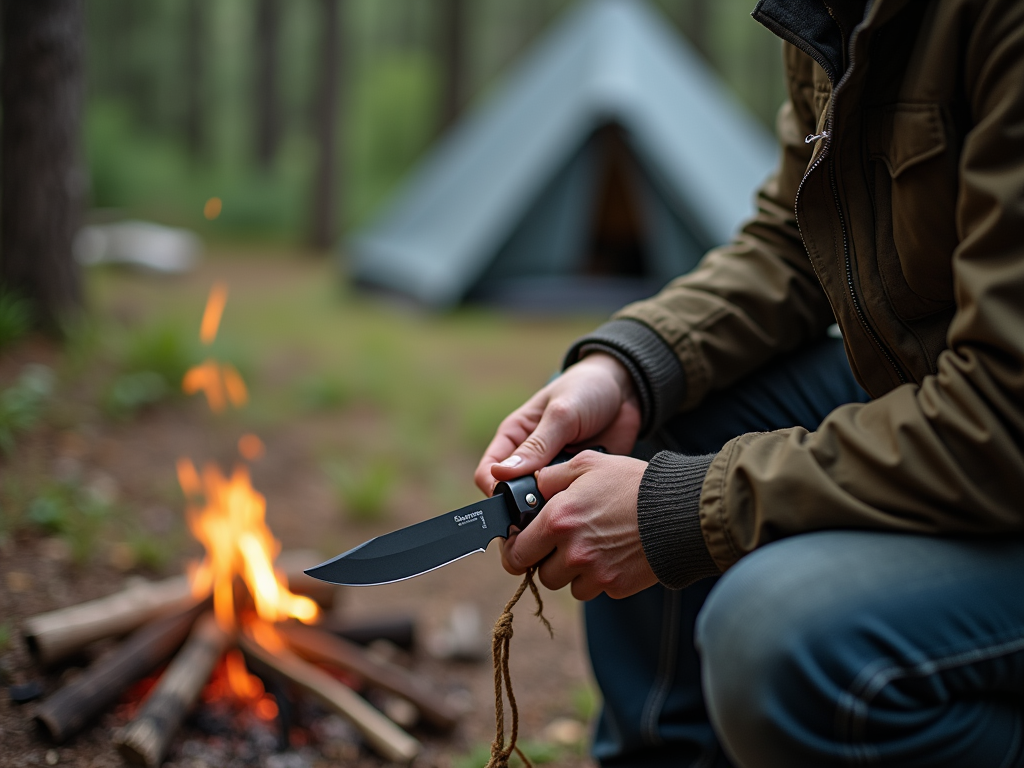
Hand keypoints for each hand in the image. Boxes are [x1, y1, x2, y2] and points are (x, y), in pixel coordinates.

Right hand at [474, 352, 641, 494]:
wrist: (627, 392)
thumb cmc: (586, 390)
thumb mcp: (561, 413)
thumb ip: (536, 445)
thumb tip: (501, 473)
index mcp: (514, 437)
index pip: (488, 472)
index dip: (495, 490)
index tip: (514, 501)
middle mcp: (529, 458)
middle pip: (513, 494)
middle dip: (526, 503)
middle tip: (549, 501)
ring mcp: (552, 472)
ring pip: (541, 502)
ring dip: (554, 503)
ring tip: (572, 494)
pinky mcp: (575, 481)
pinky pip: (568, 502)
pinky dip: (576, 503)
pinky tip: (590, 494)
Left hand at [501, 451, 657, 600]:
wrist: (680, 510)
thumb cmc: (633, 483)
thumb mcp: (588, 463)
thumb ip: (551, 476)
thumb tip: (531, 487)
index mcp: (558, 520)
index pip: (515, 553)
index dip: (515, 550)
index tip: (521, 545)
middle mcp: (572, 552)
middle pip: (540, 574)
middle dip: (546, 561)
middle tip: (561, 544)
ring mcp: (595, 573)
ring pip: (567, 585)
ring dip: (573, 571)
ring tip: (592, 545)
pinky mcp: (616, 586)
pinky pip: (596, 589)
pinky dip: (599, 577)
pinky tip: (613, 553)